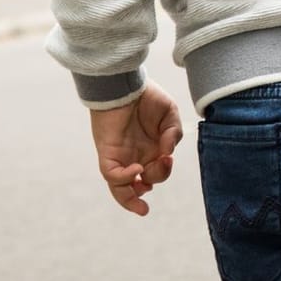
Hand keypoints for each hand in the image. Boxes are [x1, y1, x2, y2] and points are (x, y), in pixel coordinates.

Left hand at [90, 83, 182, 216]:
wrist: (125, 83)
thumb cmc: (147, 97)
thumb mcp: (170, 116)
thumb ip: (174, 135)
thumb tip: (168, 154)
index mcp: (151, 150)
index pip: (154, 173)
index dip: (162, 174)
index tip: (168, 160)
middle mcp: (135, 157)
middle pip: (143, 183)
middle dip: (156, 177)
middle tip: (164, 162)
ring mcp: (120, 157)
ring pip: (122, 188)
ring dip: (133, 196)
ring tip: (144, 189)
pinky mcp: (107, 154)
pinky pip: (111, 175)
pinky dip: (123, 179)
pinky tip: (136, 170)